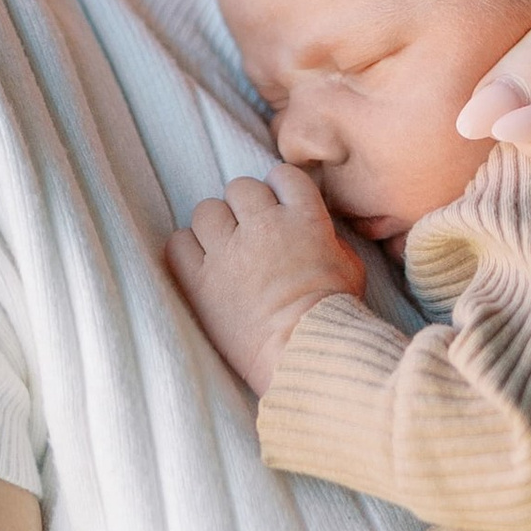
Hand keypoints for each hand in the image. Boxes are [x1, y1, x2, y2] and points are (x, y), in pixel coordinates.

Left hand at [162, 166, 364, 394]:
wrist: (305, 353)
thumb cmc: (336, 316)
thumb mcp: (351, 268)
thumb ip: (330, 239)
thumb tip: (317, 232)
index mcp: (304, 218)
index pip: (282, 177)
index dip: (278, 190)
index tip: (278, 208)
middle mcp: (263, 225)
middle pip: (240, 189)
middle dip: (245, 208)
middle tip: (251, 234)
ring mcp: (228, 252)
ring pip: (206, 210)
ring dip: (215, 226)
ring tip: (225, 250)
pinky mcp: (201, 282)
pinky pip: (178, 244)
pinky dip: (186, 250)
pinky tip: (201, 265)